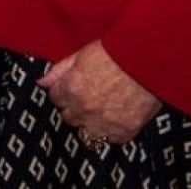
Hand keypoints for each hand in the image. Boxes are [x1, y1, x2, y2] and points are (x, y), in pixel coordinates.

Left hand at [39, 40, 160, 145]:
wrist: (149, 60)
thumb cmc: (116, 51)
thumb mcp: (82, 54)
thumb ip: (59, 70)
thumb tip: (41, 82)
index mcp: (71, 88)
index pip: (55, 98)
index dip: (64, 91)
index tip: (73, 86)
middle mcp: (84, 109)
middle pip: (69, 117)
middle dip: (75, 107)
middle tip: (90, 96)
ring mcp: (104, 123)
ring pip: (86, 133)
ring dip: (91, 123)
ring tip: (102, 109)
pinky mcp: (124, 131)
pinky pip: (111, 139)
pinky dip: (112, 130)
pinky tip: (117, 116)